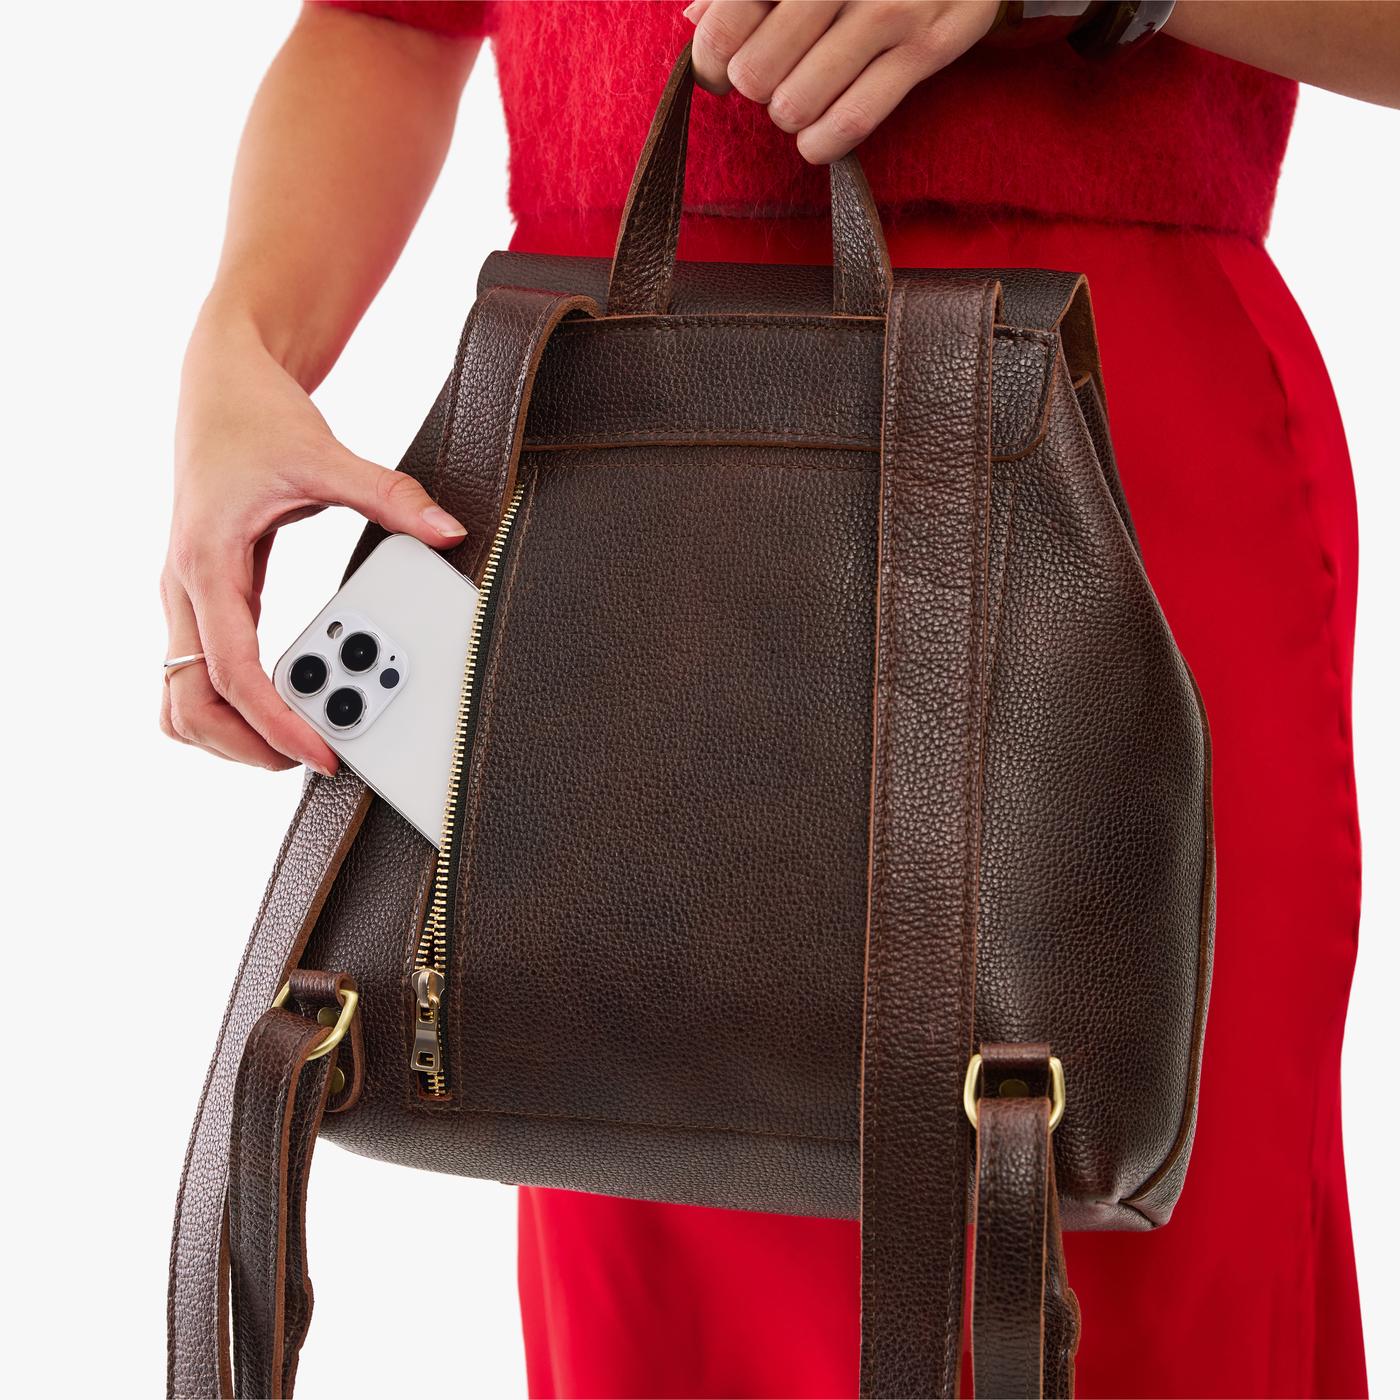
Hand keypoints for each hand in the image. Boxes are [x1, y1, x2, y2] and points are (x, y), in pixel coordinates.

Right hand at [160, 310, 466, 772]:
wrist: (220, 380)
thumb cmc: (256, 415)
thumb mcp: (323, 455)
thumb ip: (389, 497)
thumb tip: (447, 531)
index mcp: (207, 563)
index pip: (232, 672)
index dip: (275, 723)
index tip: (321, 752)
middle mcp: (185, 588)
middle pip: (188, 704)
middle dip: (242, 745)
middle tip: (312, 753)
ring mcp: (188, 596)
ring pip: (179, 697)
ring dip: (226, 732)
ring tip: (296, 738)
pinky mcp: (203, 595)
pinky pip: (200, 672)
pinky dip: (230, 702)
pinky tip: (281, 700)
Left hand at [684, 0, 999, 162]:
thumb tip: (694, 23)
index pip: (724, 25)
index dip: (709, 63)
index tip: (718, 71)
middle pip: (756, 74)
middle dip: (757, 88)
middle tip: (774, 77)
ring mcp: (887, 9)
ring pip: (797, 104)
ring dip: (791, 116)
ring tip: (804, 98)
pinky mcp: (926, 47)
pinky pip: (852, 120)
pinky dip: (822, 143)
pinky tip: (818, 135)